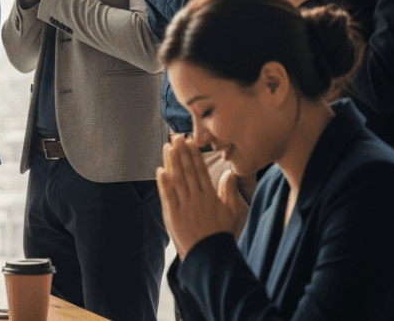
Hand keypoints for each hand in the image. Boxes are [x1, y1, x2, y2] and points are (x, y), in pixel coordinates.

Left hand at [156, 135, 243, 260]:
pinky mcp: (173, 215)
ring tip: (168, 147)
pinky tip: (160, 170)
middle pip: (187, 171)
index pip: (200, 171)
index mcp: (210, 197)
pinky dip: (163, 183)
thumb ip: (229, 192)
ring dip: (171, 162)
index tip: (191, 142)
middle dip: (182, 152)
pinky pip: (167, 196)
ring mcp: (184, 206)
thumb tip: (228, 174)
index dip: (195, 155)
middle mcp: (196, 199)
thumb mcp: (232, 213)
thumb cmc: (221, 234)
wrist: (209, 255)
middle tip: (176, 137)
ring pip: (176, 180)